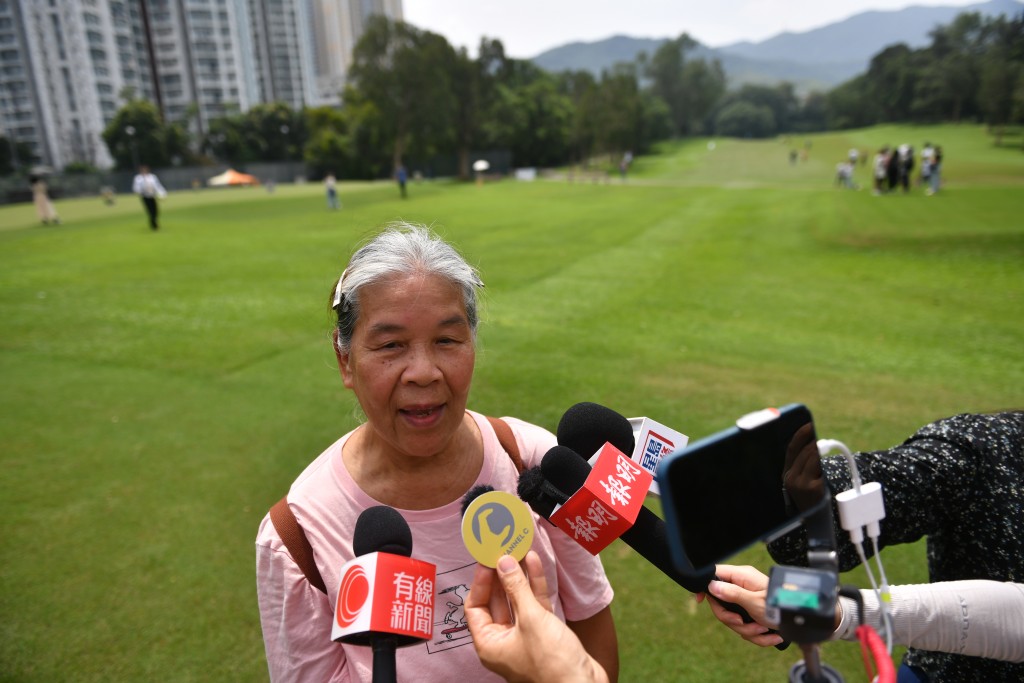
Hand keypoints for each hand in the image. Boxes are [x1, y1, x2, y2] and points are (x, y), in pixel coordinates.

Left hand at [465, 551, 607, 682]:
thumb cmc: (552, 662)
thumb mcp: (531, 619)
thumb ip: (515, 588)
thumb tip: (503, 563)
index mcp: (489, 644)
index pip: (475, 607)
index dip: (480, 582)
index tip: (488, 561)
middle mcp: (503, 641)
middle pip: (497, 601)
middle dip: (501, 576)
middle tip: (503, 551)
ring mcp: (524, 637)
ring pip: (517, 601)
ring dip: (519, 577)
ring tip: (520, 551)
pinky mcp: (544, 633)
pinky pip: (534, 605)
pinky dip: (534, 586)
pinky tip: (534, 563)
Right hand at [698, 565, 783, 647]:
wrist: (802, 622)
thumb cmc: (782, 606)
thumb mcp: (754, 601)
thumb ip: (731, 593)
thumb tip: (711, 585)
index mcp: (742, 577)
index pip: (715, 575)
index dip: (706, 586)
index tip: (699, 600)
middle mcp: (744, 587)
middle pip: (722, 603)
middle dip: (732, 619)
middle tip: (742, 623)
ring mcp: (748, 602)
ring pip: (734, 619)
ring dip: (747, 630)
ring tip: (763, 630)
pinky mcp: (754, 616)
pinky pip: (746, 628)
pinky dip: (757, 636)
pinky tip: (771, 636)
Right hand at [783, 422, 824, 511]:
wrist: (817, 524)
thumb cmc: (812, 501)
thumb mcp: (802, 483)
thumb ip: (804, 466)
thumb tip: (814, 444)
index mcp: (785, 476)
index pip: (791, 449)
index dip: (800, 435)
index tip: (808, 424)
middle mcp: (790, 479)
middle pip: (805, 451)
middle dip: (815, 442)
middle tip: (822, 437)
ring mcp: (801, 484)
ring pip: (814, 457)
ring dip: (821, 451)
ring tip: (827, 448)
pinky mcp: (814, 488)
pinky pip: (822, 467)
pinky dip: (826, 463)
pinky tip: (829, 464)